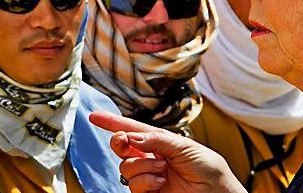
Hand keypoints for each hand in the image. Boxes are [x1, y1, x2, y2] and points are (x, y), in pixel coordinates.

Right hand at [89, 111, 245, 192]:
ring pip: (125, 166)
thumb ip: (156, 140)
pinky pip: (133, 185)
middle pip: (122, 146)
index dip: (112, 122)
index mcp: (159, 141)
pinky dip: (145, 182)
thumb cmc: (207, 167)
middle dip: (119, 142)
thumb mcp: (184, 146)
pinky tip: (159, 182)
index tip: (94, 116)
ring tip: (162, 170)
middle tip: (126, 143)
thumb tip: (131, 137)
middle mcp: (150, 157)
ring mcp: (148, 176)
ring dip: (143, 166)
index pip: (132, 129)